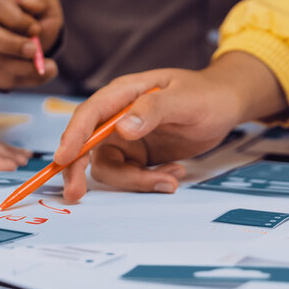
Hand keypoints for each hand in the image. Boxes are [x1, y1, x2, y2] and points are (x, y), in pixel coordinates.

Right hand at [0, 0, 62, 89]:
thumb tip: (27, 3)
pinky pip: (7, 80)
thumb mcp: (45, 5)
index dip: (17, 19)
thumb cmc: (38, 18)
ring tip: (50, 66)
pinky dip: (29, 79)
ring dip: (25, 67)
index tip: (36, 29)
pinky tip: (46, 73)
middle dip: (12, 45)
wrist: (35, 41)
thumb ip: (39, 2)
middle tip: (35, 51)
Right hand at [53, 52, 286, 200]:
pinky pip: (131, 176)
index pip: (90, 114)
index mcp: (124, 94)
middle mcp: (117, 117)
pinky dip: (149, 181)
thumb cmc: (206, 94)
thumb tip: (122, 129)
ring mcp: (126, 138)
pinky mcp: (137, 155)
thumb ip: (153, 111)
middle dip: (78, 170)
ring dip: (135, 181)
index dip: (73, 136)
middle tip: (75, 194)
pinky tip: (174, 173)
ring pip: (109, 167)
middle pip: (85, 145)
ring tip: (171, 178)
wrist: (225, 105)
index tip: (62, 158)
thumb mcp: (184, 100)